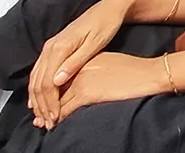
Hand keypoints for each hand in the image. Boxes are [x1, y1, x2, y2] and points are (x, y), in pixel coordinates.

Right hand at [29, 0, 133, 125]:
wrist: (110, 7)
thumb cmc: (106, 24)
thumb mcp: (95, 44)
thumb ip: (75, 63)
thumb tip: (56, 81)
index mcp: (60, 46)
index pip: (46, 82)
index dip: (49, 102)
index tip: (54, 117)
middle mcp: (50, 46)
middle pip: (38, 81)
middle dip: (41, 104)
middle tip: (48, 122)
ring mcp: (50, 46)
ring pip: (36, 77)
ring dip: (37, 98)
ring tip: (44, 115)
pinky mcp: (54, 47)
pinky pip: (40, 71)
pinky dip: (38, 87)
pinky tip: (41, 98)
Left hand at [48, 53, 170, 123]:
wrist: (146, 73)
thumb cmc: (132, 70)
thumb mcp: (106, 62)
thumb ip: (89, 69)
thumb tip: (79, 81)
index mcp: (81, 59)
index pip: (56, 76)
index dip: (46, 91)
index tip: (40, 102)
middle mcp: (77, 68)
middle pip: (51, 88)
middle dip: (42, 105)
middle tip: (38, 117)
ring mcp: (80, 80)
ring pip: (54, 100)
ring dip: (47, 114)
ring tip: (44, 123)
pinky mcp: (86, 92)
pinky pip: (64, 109)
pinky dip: (57, 118)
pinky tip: (55, 124)